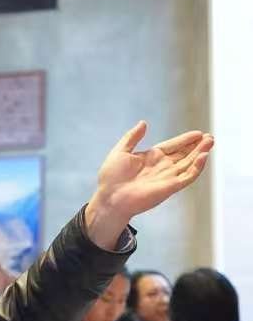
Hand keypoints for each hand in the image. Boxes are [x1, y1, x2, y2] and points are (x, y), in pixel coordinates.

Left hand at [85, 121, 213, 247]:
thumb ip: (132, 137)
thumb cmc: (111, 178)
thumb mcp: (120, 152)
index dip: (185, 140)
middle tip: (209, 137)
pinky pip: (188, 176)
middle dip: (197, 145)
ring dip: (200, 153)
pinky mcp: (170, 187)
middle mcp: (162, 167)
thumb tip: (143, 123)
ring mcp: (167, 177)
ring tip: (210, 141)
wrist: (110, 197)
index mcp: (151, 158)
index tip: (198, 133)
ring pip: (189, 163)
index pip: (173, 146)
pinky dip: (197, 167)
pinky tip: (203, 156)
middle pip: (184, 154)